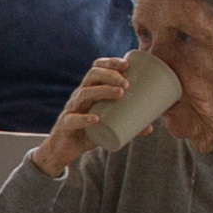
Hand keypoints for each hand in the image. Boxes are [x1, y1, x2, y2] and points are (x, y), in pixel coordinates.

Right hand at [33, 50, 137, 175]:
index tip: (127, 64)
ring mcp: (71, 109)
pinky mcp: (66, 125)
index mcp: (89, 90)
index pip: (97, 68)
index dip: (110, 63)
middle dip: (110, 75)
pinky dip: (85, 119)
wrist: (63, 149)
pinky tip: (96, 119)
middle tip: (127, 83)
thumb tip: (150, 127)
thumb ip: (127, 125)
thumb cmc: (87, 131)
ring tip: (120, 93)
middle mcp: (80, 96)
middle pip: (91, 76)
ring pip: (84, 93)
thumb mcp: (107, 125)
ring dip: (102, 90)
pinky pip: (73, 119)